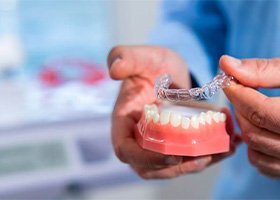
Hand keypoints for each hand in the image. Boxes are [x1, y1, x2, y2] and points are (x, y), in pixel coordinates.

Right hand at [108, 45, 238, 178]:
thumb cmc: (150, 64)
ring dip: (196, 164)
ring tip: (220, 151)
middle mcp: (137, 137)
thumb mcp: (139, 56)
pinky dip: (206, 157)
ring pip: (170, 167)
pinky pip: (185, 159)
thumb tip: (115, 70)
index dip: (146, 158)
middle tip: (204, 155)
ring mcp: (155, 143)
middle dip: (177, 167)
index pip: (126, 149)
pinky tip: (227, 147)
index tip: (173, 155)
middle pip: (150, 166)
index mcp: (124, 121)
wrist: (166, 70)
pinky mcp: (172, 144)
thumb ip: (123, 58)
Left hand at [221, 55, 279, 177]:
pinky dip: (254, 146)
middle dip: (240, 108)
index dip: (237, 94)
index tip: (228, 80)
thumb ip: (264, 70)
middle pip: (254, 132)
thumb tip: (225, 64)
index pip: (260, 112)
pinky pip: (263, 164)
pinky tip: (262, 127)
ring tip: (252, 106)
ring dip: (245, 126)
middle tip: (242, 91)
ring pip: (256, 149)